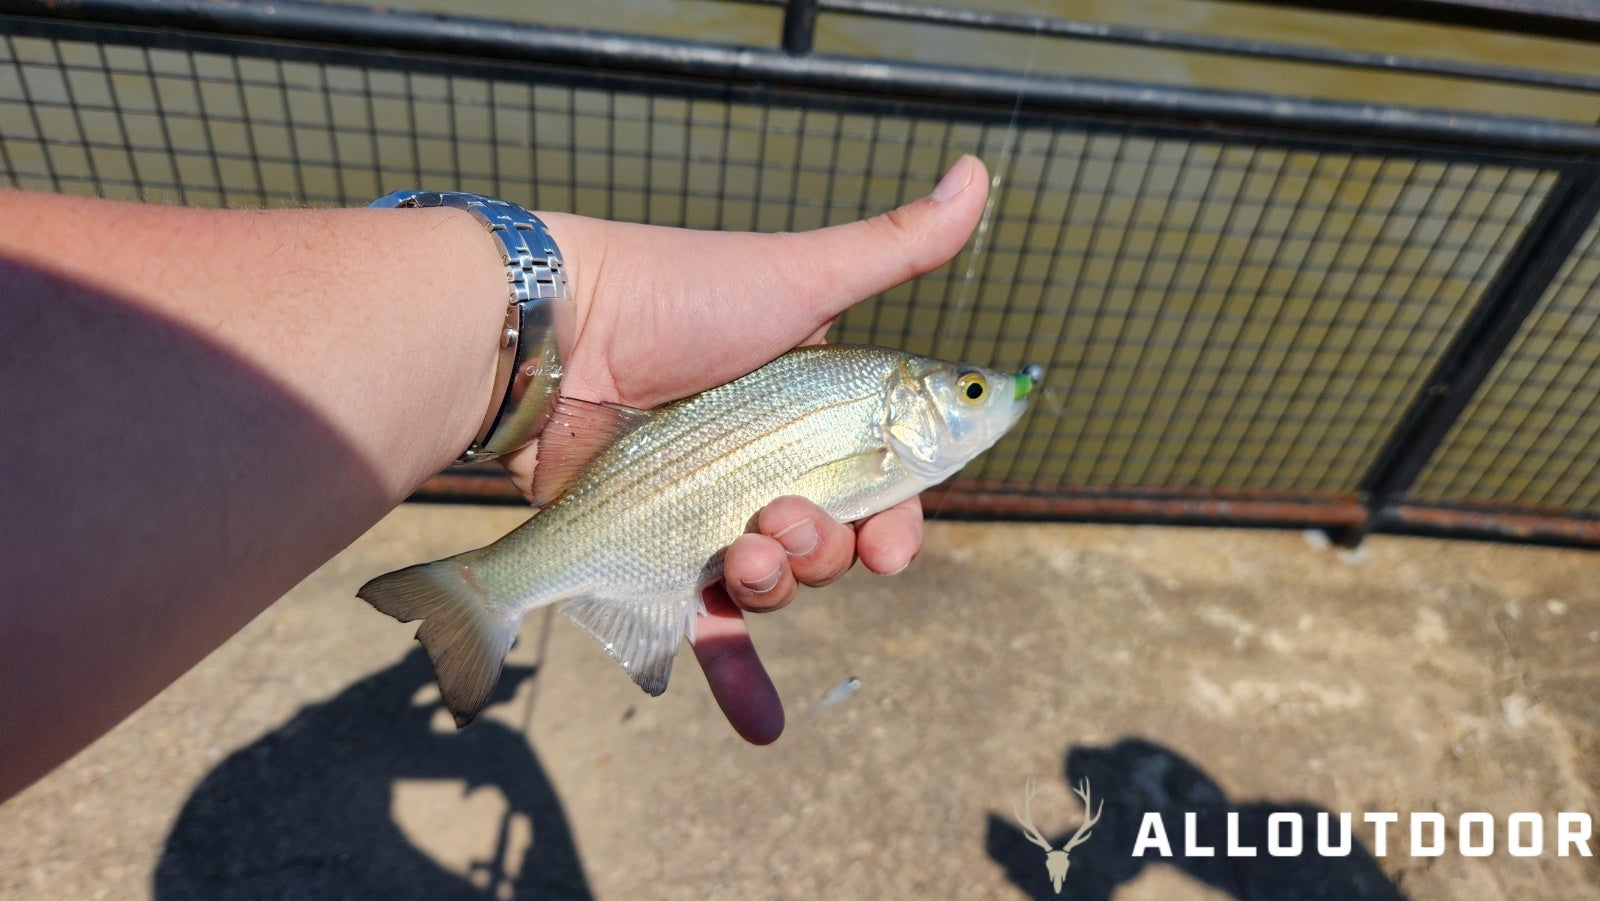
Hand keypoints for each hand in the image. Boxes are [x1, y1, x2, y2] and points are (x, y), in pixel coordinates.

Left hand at [500, 155, 989, 742]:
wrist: (557, 335)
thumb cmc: (681, 297)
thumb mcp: (801, 276)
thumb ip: (897, 247)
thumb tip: (983, 171)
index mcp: (817, 415)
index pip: (891, 487)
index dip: (905, 524)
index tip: (895, 545)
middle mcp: (773, 468)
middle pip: (840, 545)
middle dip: (831, 552)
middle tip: (782, 523)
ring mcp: (714, 515)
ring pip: (783, 587)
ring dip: (779, 588)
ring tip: (736, 557)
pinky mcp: (657, 555)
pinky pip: (708, 632)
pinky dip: (739, 680)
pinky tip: (763, 729)